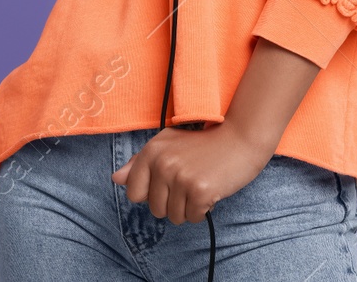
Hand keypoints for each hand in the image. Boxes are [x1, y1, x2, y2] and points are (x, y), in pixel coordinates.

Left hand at [111, 124, 271, 224]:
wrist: (240, 138)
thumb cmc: (204, 144)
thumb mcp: (167, 145)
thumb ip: (139, 163)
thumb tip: (116, 179)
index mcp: (151, 151)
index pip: (134, 193)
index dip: (151, 194)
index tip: (168, 183)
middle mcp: (162, 164)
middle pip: (155, 209)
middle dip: (173, 203)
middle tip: (189, 181)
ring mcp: (181, 177)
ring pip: (174, 217)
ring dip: (189, 207)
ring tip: (200, 184)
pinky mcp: (200, 191)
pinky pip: (193, 218)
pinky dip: (203, 210)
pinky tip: (211, 190)